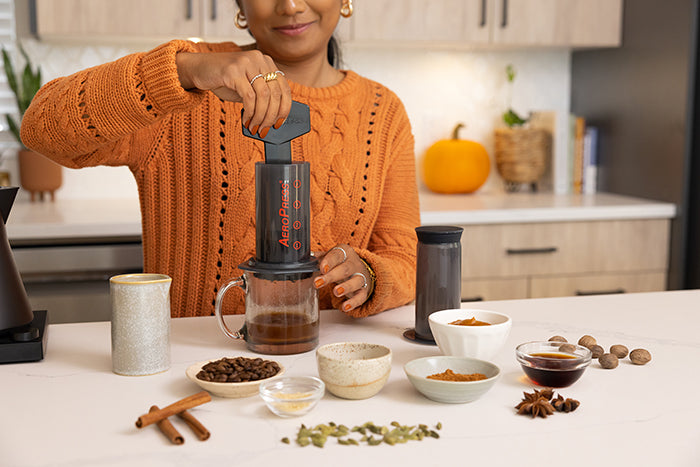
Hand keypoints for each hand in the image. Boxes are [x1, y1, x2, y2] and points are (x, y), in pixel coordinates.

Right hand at [176, 50, 290, 136]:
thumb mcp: (248, 86)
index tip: (280, 123)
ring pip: (263, 96)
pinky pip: (249, 97)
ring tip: (254, 127)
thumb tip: (274, 118)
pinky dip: (250, 112)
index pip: (284, 87)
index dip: (284, 108)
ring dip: (260, 116)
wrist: (198, 68)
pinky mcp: (233, 70)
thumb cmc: (225, 80)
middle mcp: (259, 59)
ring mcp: (246, 62)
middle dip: (271, 116)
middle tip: (264, 129)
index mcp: (266, 62)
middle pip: (275, 93)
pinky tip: (246, 120)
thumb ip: (261, 96)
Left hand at [314, 244, 372, 312]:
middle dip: (332, 276)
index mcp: (345, 253)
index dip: (329, 261)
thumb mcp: (331, 258)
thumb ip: (319, 259)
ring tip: (336, 292)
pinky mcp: (364, 290)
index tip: (321, 268)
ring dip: (346, 287)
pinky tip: (345, 307)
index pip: (337, 255)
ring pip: (356, 281)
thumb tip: (303, 261)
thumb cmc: (341, 264)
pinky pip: (361, 296)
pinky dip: (353, 303)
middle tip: (318, 283)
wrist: (361, 270)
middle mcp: (354, 264)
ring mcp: (361, 277)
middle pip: (345, 269)